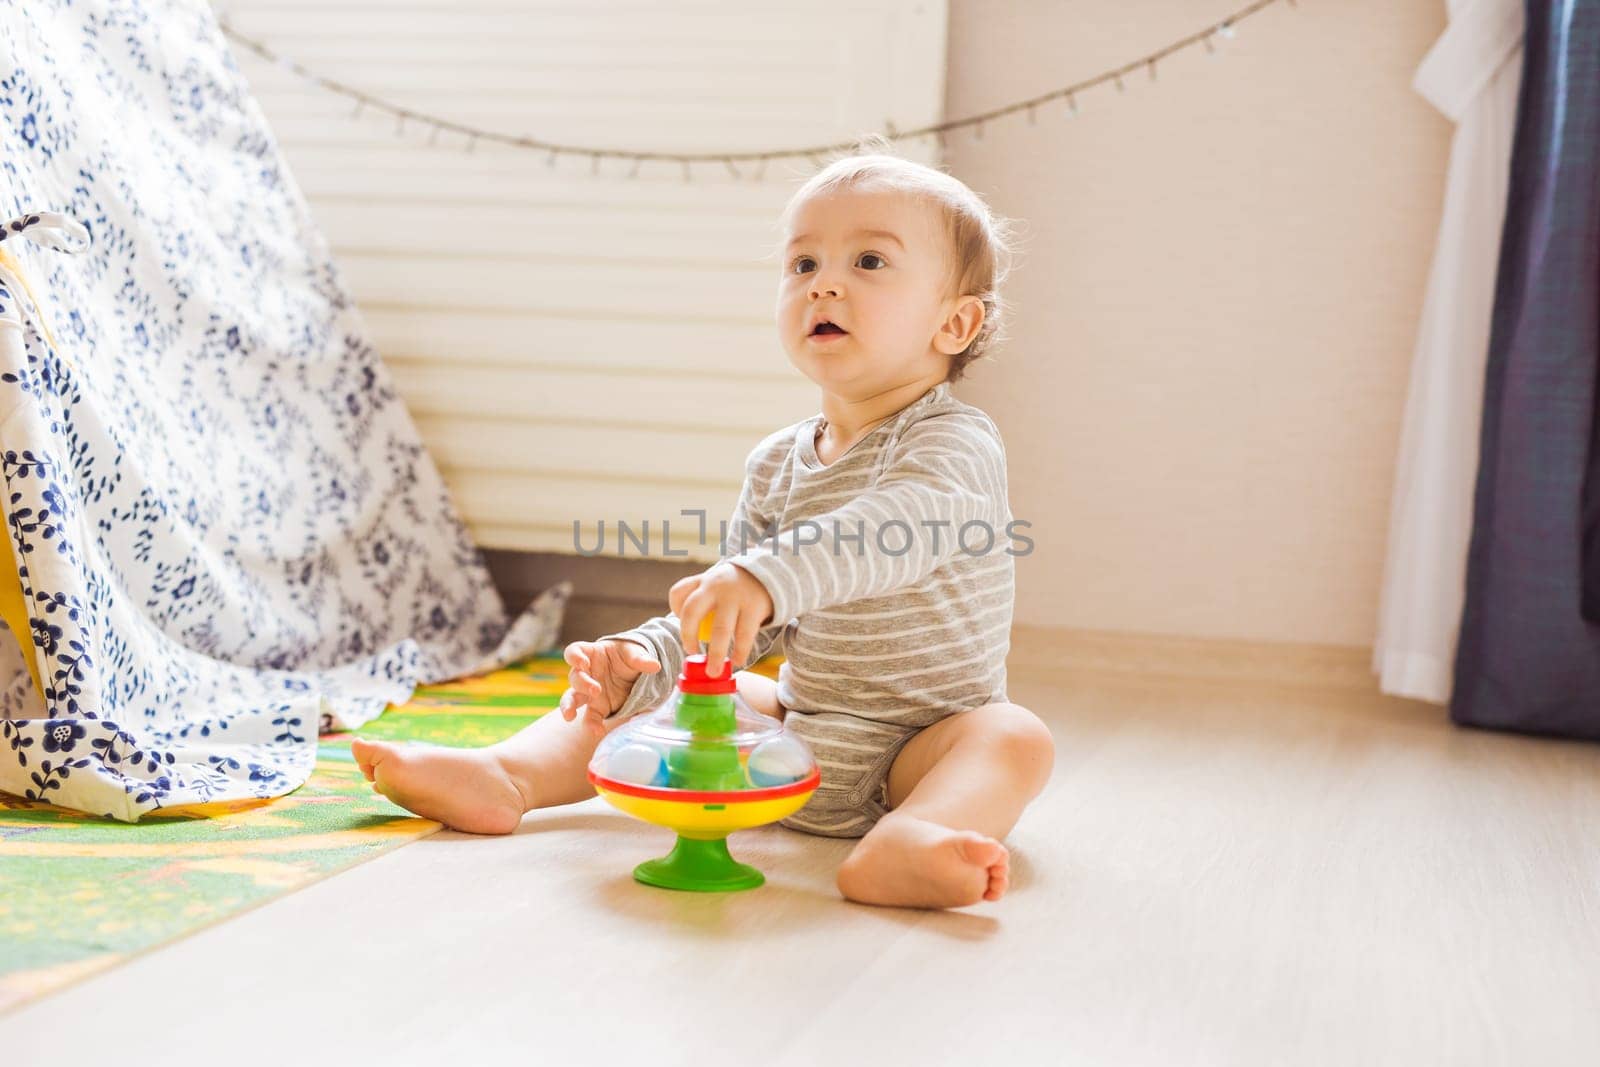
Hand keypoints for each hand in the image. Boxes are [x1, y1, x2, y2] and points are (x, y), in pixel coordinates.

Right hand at [560, 638, 660, 737]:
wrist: (635, 672)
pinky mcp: (597, 708)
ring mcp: (589, 692)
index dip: (574, 657)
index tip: (582, 663)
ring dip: (569, 707)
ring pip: (572, 699)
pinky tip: (596, 731)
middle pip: (575, 677)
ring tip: (570, 716)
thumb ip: (641, 659)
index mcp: (591, 654)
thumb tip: (655, 666)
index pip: (574, 652)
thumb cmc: (628, 656)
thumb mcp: (634, 653)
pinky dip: (591, 724)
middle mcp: (586, 673)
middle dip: (582, 683)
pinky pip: (590, 717)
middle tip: (596, 690)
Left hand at [669, 562, 773, 678]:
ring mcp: (734, 597)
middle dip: (688, 636)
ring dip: (716, 653)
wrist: (770, 574)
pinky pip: (744, 634)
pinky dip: (740, 651)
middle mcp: (715, 587)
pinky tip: (738, 661)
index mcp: (703, 582)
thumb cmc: (734, 587)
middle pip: (692, 611)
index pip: (678, 593)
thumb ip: (699, 598)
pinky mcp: (754, 607)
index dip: (675, 612)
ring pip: (720, 629)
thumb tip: (689, 632)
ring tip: (714, 672)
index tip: (684, 627)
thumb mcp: (715, 583)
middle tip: (691, 653)